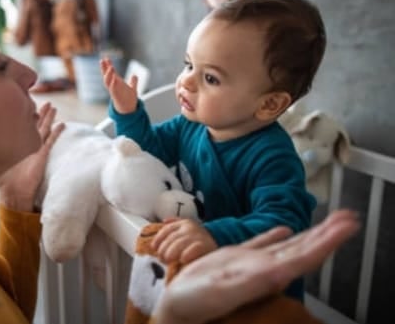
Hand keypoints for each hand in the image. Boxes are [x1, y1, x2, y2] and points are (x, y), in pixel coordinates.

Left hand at [0, 102, 64, 211]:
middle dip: (40, 112)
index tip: (24, 102)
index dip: (23, 114)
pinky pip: (50, 141)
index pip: (21, 125)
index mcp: (17, 144)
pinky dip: (56, 132)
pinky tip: (62, 125)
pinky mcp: (42, 156)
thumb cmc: (2, 180)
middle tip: (45, 102)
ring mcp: (36, 149)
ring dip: (49, 118)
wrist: (13, 194)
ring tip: (53, 108)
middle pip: (35, 124)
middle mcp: (27, 145)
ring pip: (44, 129)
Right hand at [100, 57, 137, 113]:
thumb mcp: (132, 89)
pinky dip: (113, 84)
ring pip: (108, 82)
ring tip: (111, 67)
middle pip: (106, 76)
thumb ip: (133, 82)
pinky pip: (113, 90)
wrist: (129, 110)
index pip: (111, 73)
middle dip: (104, 68)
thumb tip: (134, 75)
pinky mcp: (116, 96)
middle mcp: (114, 86)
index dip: (107, 66)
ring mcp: (114, 91)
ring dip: (108, 75)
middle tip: (102, 60)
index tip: (106, 59)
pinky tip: (114, 78)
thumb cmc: (129, 100)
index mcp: (117, 83)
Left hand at [152, 218, 217, 264]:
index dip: (158, 238)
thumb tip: (164, 221)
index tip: (153, 248)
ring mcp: (198, 236)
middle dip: (164, 248)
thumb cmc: (199, 237)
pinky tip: (182, 259)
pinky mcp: (206, 245)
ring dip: (171, 252)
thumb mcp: (188, 227)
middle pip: (172, 238)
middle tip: (161, 258)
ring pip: (180, 243)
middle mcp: (189, 228)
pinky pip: (194, 249)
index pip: (167, 229)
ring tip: (167, 260)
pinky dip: (187, 253)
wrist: (221, 239)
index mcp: (183, 223)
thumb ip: (175, 224)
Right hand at [153, 210, 359, 323]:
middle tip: (349, 217)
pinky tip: (285, 228)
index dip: (328, 242)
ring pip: (287, 246)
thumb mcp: (224, 291)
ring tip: (329, 220)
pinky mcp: (234, 260)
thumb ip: (251, 280)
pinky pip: (260, 244)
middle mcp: (265, 270)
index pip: (306, 257)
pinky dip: (275, 235)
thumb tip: (282, 270)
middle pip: (304, 249)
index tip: (347, 226)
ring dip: (310, 233)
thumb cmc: (195, 303)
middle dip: (328, 233)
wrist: (177, 309)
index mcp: (267, 276)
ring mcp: (251, 265)